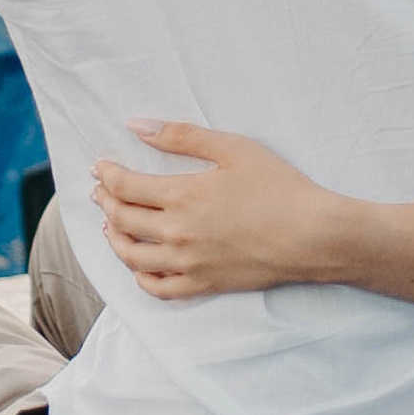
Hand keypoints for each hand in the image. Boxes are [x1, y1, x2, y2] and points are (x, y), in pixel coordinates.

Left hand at [92, 122, 355, 301]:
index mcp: (182, 195)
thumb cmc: (278, 187)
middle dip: (105, 203)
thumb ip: (181, 136)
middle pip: (122, 220)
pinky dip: (140, 277)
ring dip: (115, 240)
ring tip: (111, 226)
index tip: (101, 167)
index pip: (125, 187)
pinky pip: (158, 288)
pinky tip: (140, 265)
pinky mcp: (203, 284)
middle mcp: (178, 233)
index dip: (107, 175)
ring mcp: (189, 263)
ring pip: (132, 257)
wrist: (312, 235)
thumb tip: (136, 126)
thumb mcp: (233, 148)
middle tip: (101, 191)